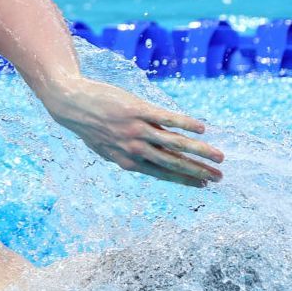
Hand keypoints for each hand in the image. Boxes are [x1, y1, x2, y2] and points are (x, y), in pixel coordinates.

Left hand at [47, 78, 223, 186]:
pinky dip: (185, 124)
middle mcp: (134, 149)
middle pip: (173, 163)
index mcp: (128, 162)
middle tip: (219, 178)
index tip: (204, 186)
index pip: (163, 174)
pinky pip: (166, 119)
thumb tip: (151, 161)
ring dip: (200, 151)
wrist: (72, 104)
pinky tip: (201, 128)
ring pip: (175, 143)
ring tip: (219, 157)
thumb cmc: (91, 127)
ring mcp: (136, 130)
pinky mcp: (138, 110)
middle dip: (198, 171)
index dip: (185, 180)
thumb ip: (130, 156)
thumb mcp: (108, 149)